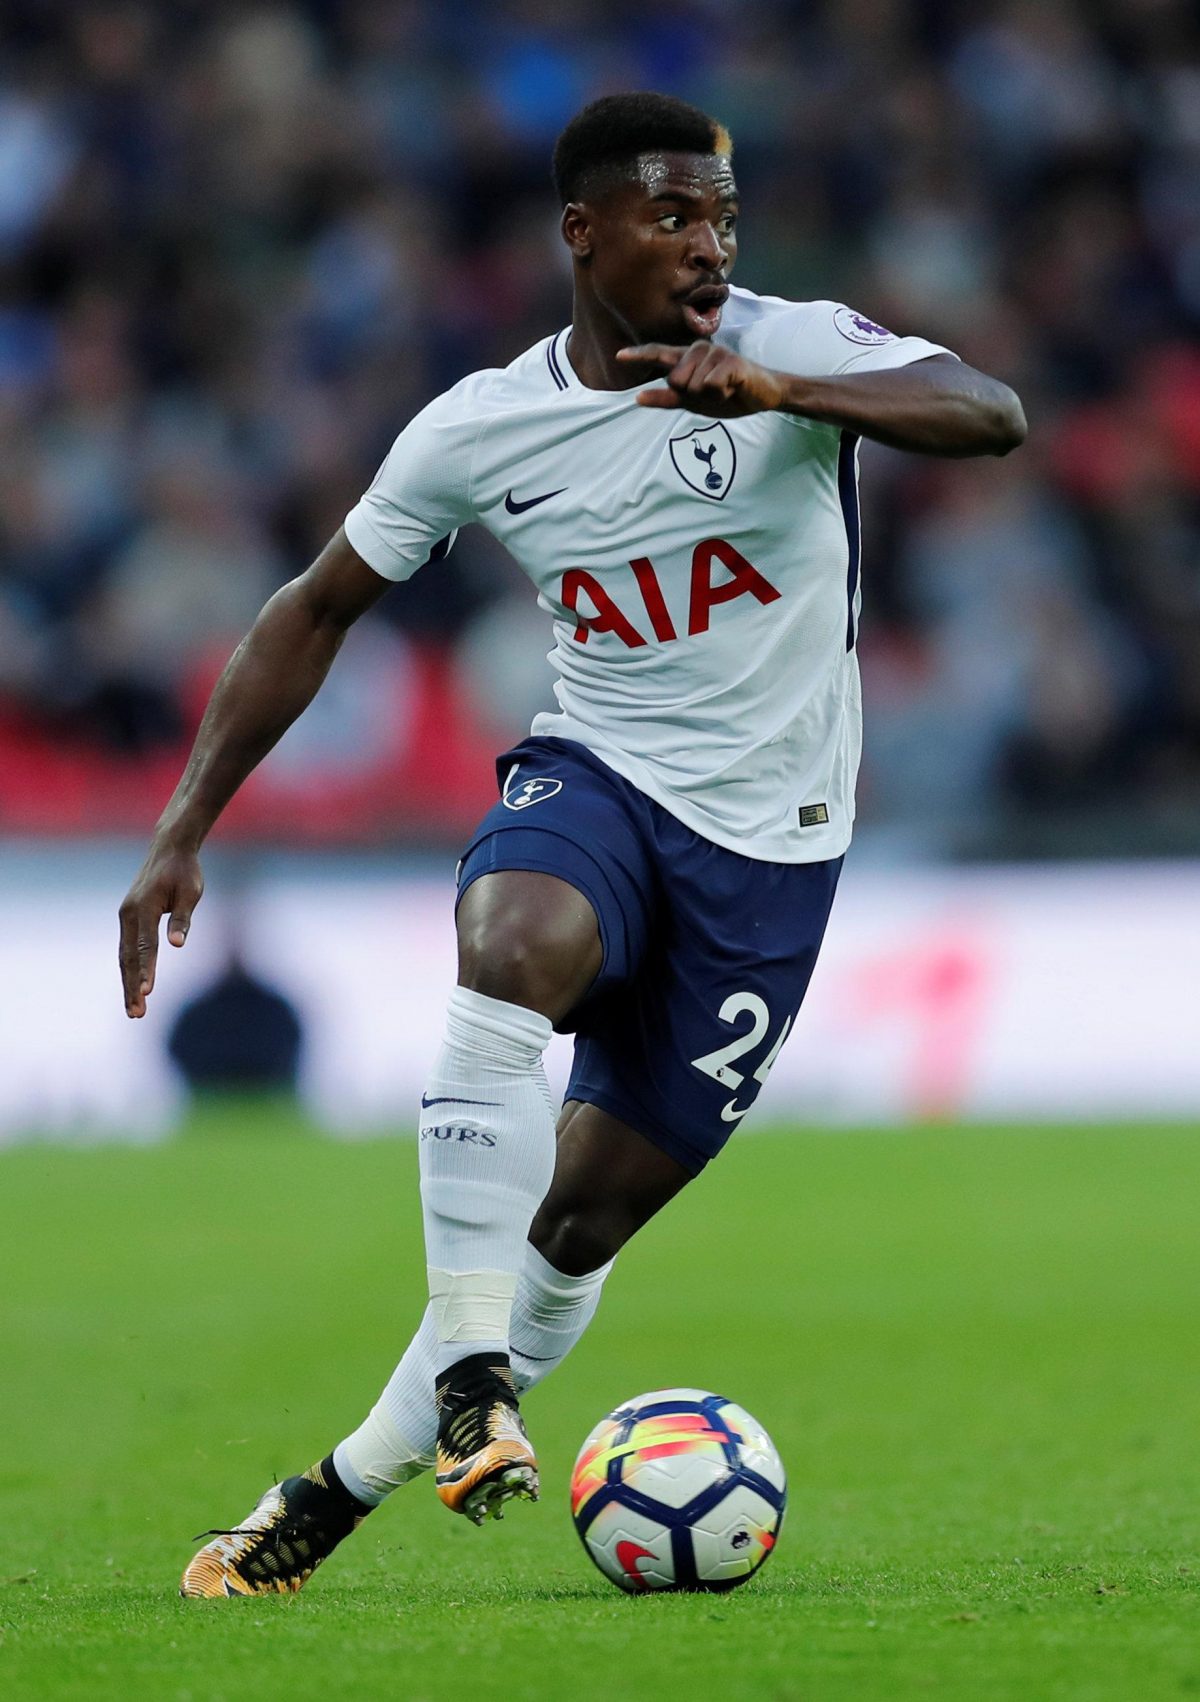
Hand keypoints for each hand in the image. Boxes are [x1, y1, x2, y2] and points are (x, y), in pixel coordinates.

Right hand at [118, 841, 203, 1016]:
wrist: (169, 849)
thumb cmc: (184, 871)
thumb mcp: (190, 892)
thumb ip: (182, 919)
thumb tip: (177, 944)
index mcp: (144, 908)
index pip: (146, 946)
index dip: (146, 970)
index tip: (147, 992)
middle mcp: (129, 914)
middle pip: (129, 957)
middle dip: (132, 986)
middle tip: (137, 1013)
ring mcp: (126, 916)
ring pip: (125, 956)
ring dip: (129, 983)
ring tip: (134, 1010)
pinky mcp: (129, 919)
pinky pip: (128, 949)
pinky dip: (130, 969)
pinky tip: (134, 987)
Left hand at [616, 342, 786, 416]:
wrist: (761, 395)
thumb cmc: (726, 395)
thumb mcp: (692, 402)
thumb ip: (665, 399)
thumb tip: (638, 398)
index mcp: (687, 359)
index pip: (659, 355)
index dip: (639, 356)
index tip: (619, 357)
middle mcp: (698, 350)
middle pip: (676, 379)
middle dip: (692, 394)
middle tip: (712, 392)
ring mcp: (715, 353)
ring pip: (694, 384)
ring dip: (709, 396)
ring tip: (723, 390)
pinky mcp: (731, 361)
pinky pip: (711, 384)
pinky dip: (721, 394)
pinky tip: (731, 389)